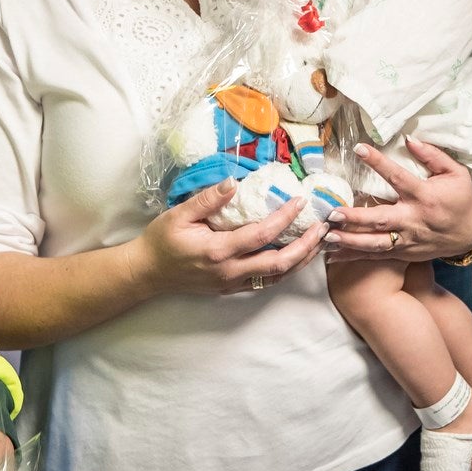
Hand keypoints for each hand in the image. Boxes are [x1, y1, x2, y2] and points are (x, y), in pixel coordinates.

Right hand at [134, 180, 327, 294]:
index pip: (262, 234)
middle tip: (324, 227)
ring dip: (302, 259)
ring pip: (278, 276)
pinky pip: (267, 281)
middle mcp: (231, 271)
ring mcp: (233, 283)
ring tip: (319, 241)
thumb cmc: (162, 241)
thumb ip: (208, 199)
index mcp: (219, 251)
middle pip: (280, 262)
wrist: (147, 273)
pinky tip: (297, 256)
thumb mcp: (179, 215)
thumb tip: (234, 182)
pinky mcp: (232, 288)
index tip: (300, 201)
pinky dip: (287, 269)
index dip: (285, 218)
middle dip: (306, 245)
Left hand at [326, 138, 471, 262]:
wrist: (471, 233)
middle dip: (355, 217)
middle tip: (332, 212)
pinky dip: (354, 256)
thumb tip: (409, 140)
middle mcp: (413, 220)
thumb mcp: (456, 173)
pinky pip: (376, 256)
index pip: (398, 177)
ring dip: (350, 240)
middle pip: (380, 219)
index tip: (359, 148)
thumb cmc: (461, 198)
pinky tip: (332, 254)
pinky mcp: (404, 253)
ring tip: (327, 235)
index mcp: (424, 196)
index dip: (378, 162)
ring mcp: (407, 239)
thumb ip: (433, 156)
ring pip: (375, 243)